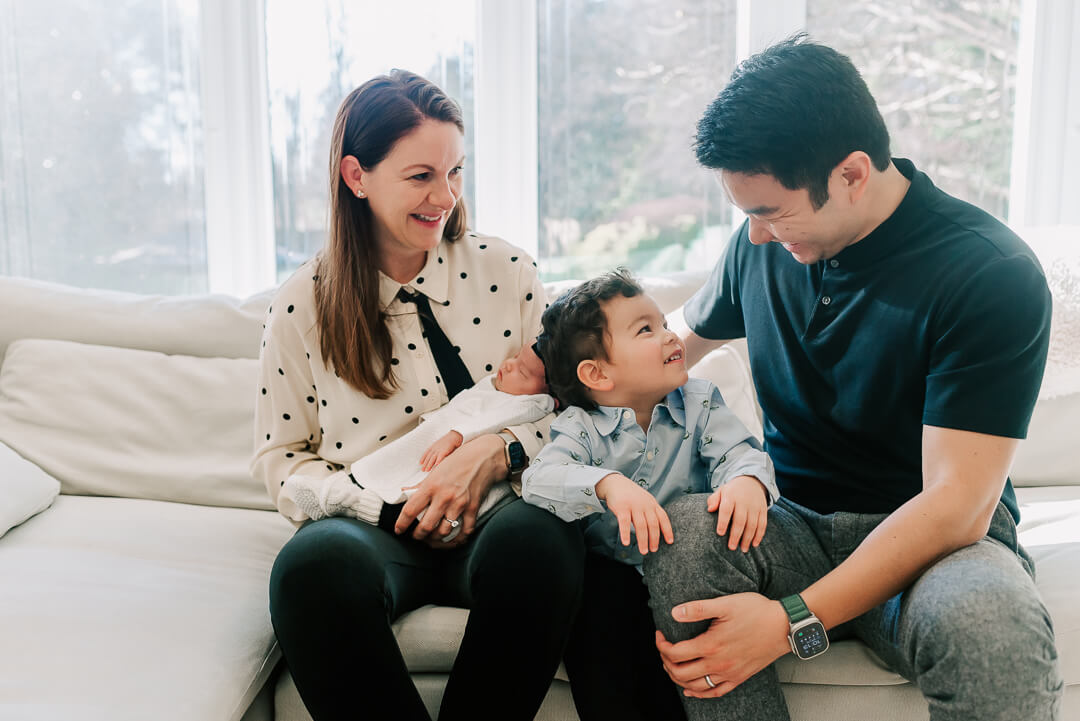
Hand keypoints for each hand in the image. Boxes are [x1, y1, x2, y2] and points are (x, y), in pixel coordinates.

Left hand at [394, 433, 503, 543]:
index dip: (401, 524)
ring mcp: (460, 503)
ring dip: (435, 539)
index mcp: (431, 485)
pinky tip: (452, 540)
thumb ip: (421, 484)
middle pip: (426, 526)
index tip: (399, 530)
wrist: (485, 456)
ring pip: (444, 532)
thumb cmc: (459, 459)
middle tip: (416, 536)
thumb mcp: (436, 469)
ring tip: (431, 539)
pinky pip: (464, 531)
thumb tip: (405, 492)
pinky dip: (458, 539)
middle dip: (418, 535)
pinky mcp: (473, 508)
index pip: (410, 510)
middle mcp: (444, 496)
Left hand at [420, 430, 462, 470]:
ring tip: (427, 470)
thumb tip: (435, 458)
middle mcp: (435, 448)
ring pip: (433, 458)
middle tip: (422, 470)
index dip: (423, 458)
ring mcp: (440, 449)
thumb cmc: (448, 441)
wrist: (454, 435)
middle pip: (429, 457)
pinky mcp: (445, 450)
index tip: (420, 463)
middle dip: (425, 464)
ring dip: (430, 464)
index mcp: (433, 446)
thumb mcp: (440, 445)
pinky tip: (436, 465)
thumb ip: (437, 451)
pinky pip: (441, 456)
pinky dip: (438, 460)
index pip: (426, 453)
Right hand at [596, 473, 674, 554]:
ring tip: (643, 551)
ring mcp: (633, 505)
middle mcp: (645, 505)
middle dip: (654, 539)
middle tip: (653, 550)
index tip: (669, 541)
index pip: (663, 518)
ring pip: (640, 525)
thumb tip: (655, 532)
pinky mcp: (622, 507)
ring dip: (643, 540)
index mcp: (652, 504)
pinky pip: (624, 522)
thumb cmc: (631, 495)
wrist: (615, 483)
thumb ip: (651, 513)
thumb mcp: (645, 501)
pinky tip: (626, 542)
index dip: (667, 530)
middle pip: (653, 524)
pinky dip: (625, 533)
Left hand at [655, 592, 789, 698]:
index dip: (661, 645)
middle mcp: (718, 664)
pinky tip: (691, 690)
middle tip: (663, 649)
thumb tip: (674, 612)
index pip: (675, 653)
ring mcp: (729, 673)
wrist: (784, 626)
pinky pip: (715, 692)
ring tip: (672, 666)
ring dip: (678, 678)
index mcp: (711, 645)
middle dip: (666, 662)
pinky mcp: (739, 677)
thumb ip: (698, 609)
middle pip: (680, 673)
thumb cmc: (757, 611)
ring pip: (695, 686)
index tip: (659, 634)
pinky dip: (699, 693)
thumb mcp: (725, 604)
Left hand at [707, 475, 767, 551]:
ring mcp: (755, 506)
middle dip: (736, 535)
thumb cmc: (732, 491)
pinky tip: (754, 544)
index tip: (720, 533)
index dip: (723, 522)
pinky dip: (759, 535)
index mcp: (730, 496)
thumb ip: (714, 500)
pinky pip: (762, 524)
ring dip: (748, 538)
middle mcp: (744, 501)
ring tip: (743, 549)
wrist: (751, 481)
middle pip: (740, 520)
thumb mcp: (721, 491)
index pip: (726, 510)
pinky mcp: (763, 510)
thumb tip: (709, 509)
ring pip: (752, 524)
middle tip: (731, 547)